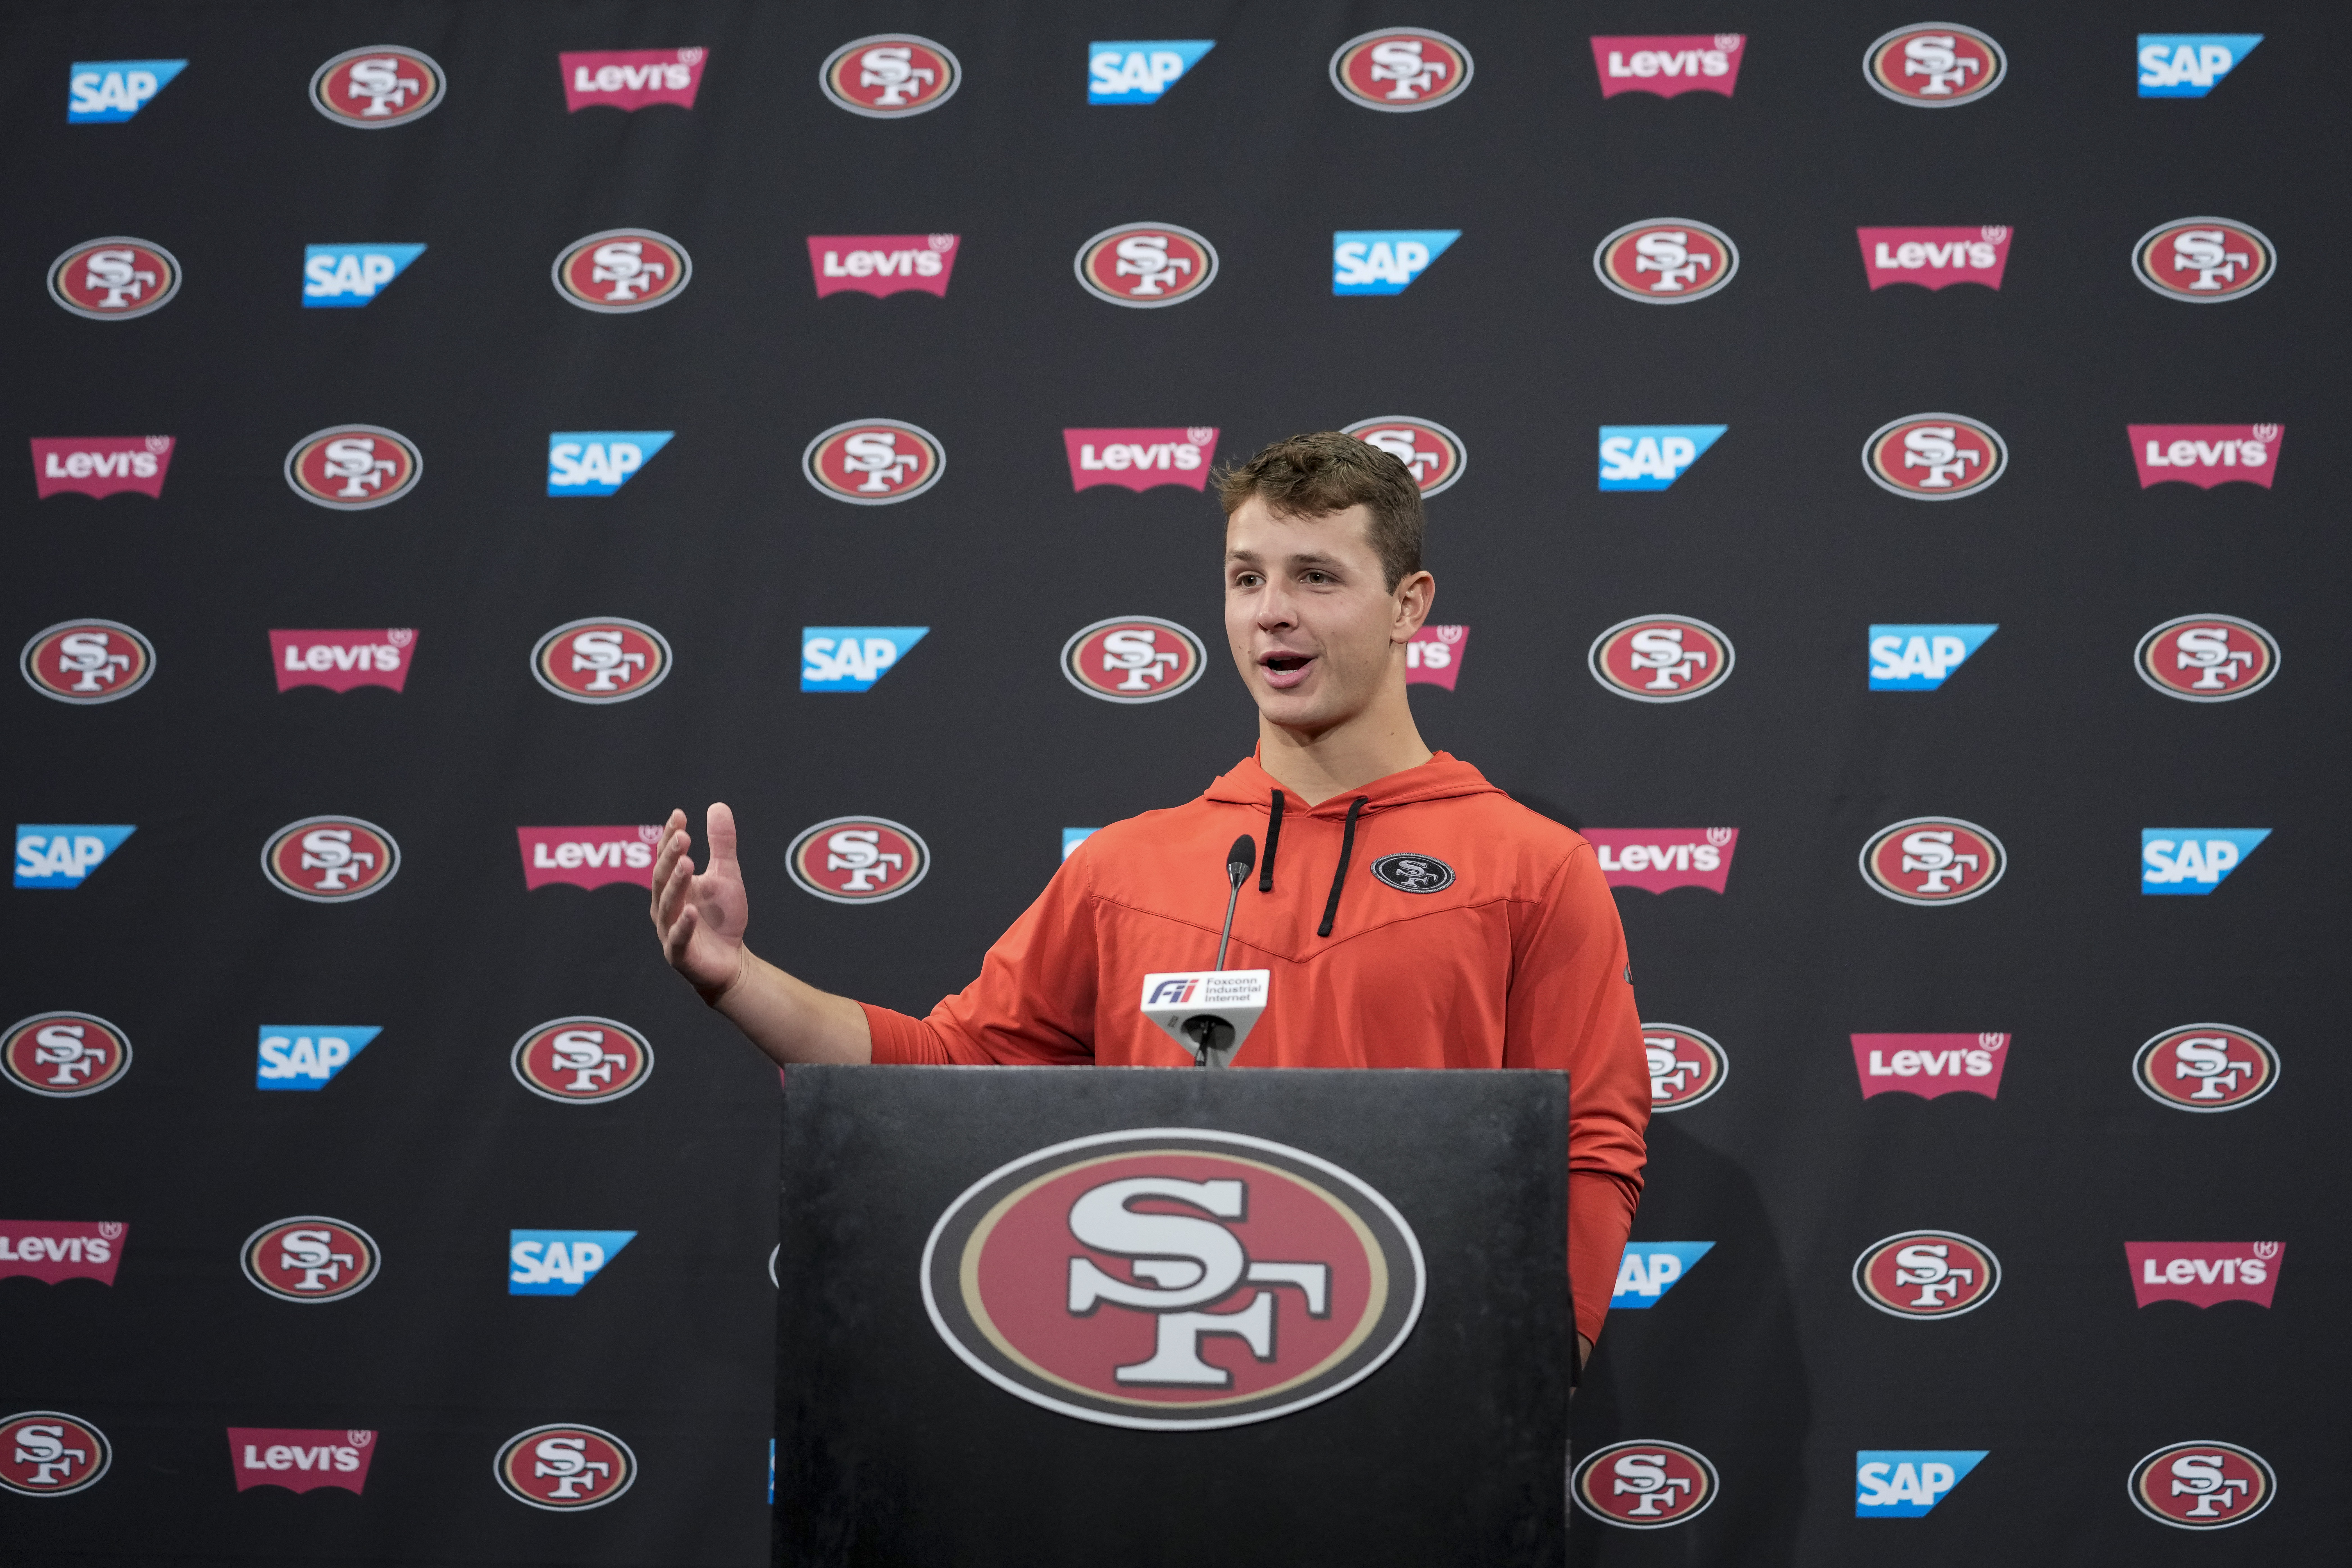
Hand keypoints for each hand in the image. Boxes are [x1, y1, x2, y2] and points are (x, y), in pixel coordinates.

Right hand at [651, 804, 749, 1002]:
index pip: (667, 857)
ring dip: (676, 884)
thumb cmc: (722, 918)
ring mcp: (669, 930)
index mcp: (673, 885)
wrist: (731, 963)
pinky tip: (691, 911)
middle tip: (683, 836)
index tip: (680, 815)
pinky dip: (682, 925)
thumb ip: (721, 844)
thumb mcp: (726, 875)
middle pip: (663, 878)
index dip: (670, 836)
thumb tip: (717, 805)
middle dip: (671, 857)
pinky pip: (677, 939)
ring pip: (668, 905)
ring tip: (686, 863)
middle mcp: (666, 906)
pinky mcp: (679, 954)